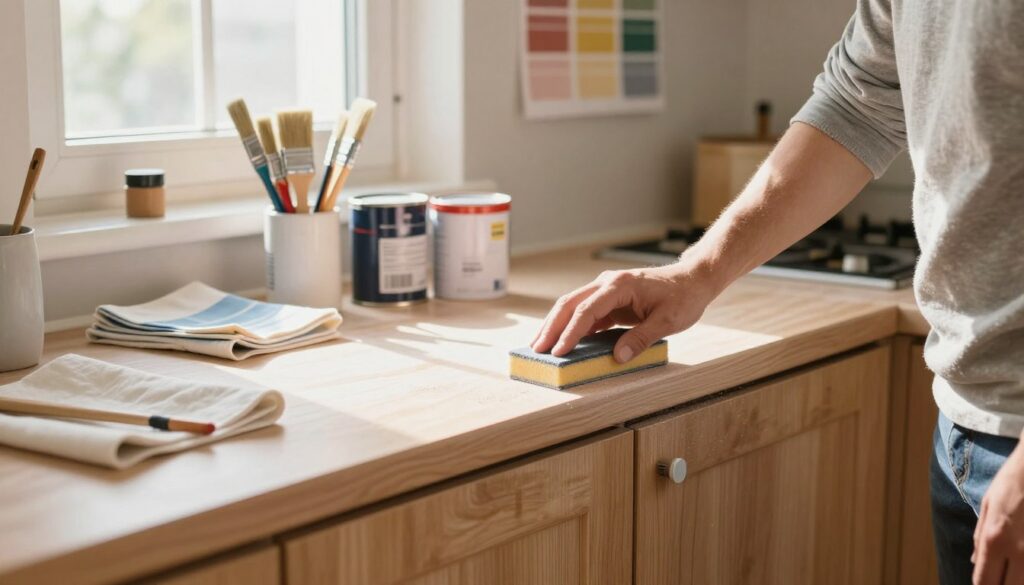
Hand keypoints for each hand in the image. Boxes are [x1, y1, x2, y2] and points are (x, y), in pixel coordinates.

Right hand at [530, 263, 717, 362]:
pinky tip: (564, 341)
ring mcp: (607, 290)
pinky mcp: (610, 299)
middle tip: (537, 349)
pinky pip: (586, 312)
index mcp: (620, 285)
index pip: (587, 310)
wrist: (693, 280)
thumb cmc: (684, 297)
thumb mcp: (668, 321)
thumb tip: (617, 357)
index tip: (559, 351)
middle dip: (552, 327)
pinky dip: (572, 326)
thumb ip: (641, 339)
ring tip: (541, 346)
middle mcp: (608, 283)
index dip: (571, 332)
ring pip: (573, 306)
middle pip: (570, 304)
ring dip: (557, 325)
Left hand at [973, 445, 1023, 583]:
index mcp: (995, 539)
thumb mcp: (988, 506)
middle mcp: (1018, 551)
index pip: (984, 580)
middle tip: (998, 579)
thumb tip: (976, 562)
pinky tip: (1021, 564)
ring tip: (1010, 571)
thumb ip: (980, 538)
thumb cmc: (1012, 483)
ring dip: (1016, 579)